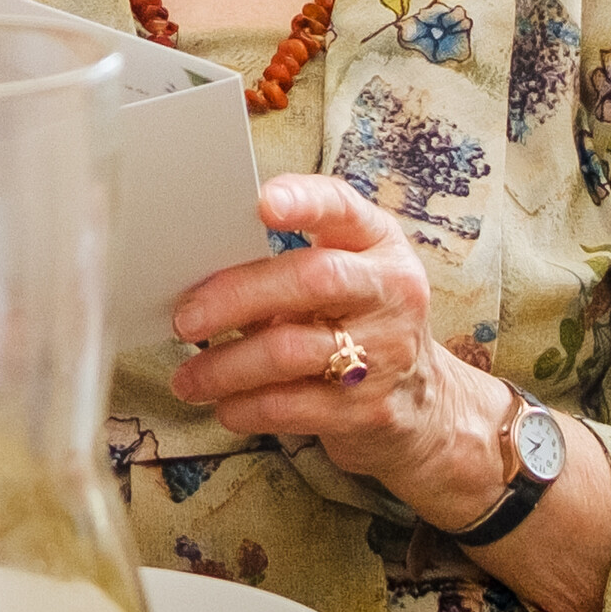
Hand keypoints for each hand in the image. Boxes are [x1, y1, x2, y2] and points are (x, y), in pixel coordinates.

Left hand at [165, 172, 506, 522]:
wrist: (425, 407)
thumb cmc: (358, 325)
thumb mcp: (343, 280)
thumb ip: (286, 266)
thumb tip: (197, 277)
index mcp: (379, 245)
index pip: (343, 208)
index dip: (304, 201)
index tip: (262, 203)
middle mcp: (392, 292)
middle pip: (312, 279)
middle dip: (237, 297)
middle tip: (185, 319)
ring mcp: (388, 353)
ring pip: (290, 350)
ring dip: (225, 366)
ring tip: (187, 378)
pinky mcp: (370, 409)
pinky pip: (291, 406)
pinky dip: (246, 407)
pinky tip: (224, 405)